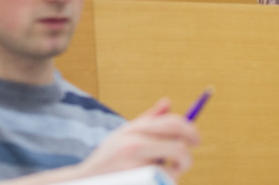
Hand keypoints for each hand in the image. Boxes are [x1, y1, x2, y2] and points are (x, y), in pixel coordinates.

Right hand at [74, 98, 199, 179]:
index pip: (173, 123)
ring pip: (172, 170)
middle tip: (185, 163)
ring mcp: (133, 166)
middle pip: (179, 147)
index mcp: (135, 129)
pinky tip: (151, 181)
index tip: (196, 140)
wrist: (82, 182)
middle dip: (188, 157)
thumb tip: (168, 101)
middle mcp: (134, 144)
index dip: (191, 130)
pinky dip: (164, 183)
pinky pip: (162, 182)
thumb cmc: (108, 159)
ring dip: (174, 175)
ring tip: (162, 176)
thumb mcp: (124, 134)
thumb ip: (148, 120)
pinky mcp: (134, 180)